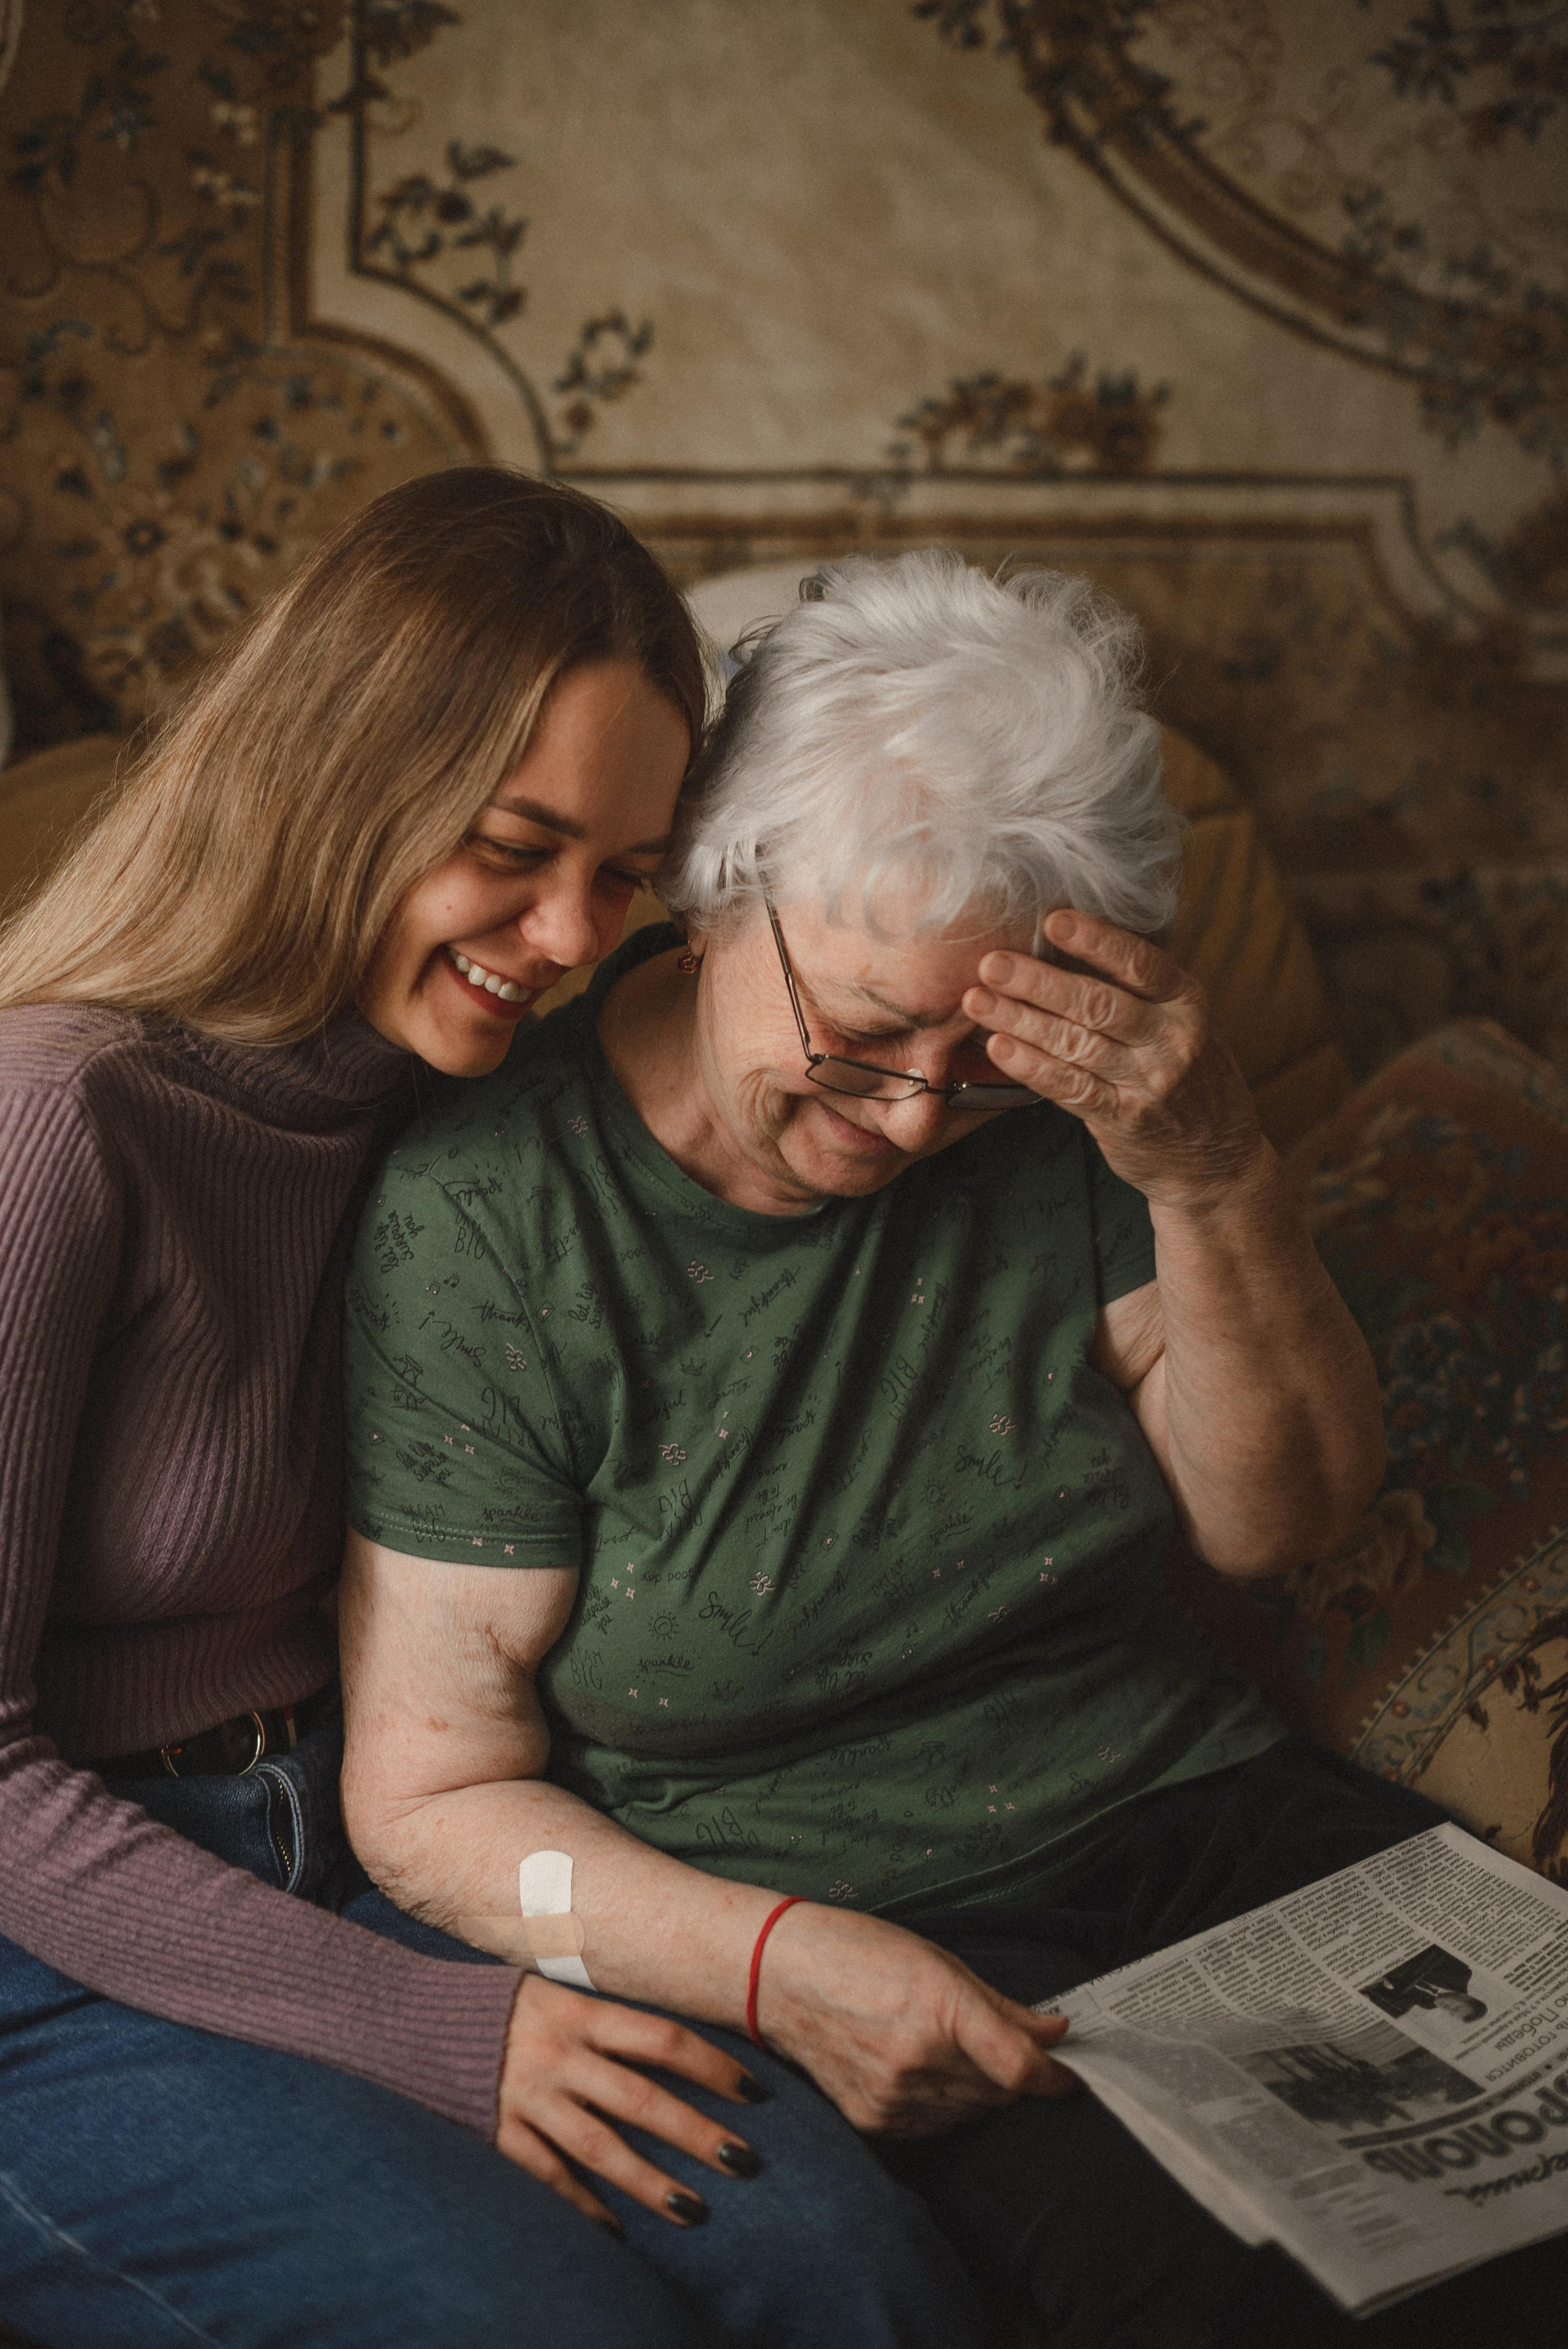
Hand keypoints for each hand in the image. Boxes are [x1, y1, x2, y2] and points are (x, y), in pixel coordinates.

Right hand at [496, 1973, 766, 2229]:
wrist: (406, 2015)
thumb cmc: (495, 2002)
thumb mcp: (552, 1988)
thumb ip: (602, 2016)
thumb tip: (667, 2037)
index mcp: (579, 2012)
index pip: (663, 2039)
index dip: (713, 2065)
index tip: (755, 2091)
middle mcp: (559, 2053)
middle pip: (642, 2099)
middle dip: (696, 2133)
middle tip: (744, 2162)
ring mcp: (527, 2096)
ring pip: (600, 2147)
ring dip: (649, 2183)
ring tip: (692, 2210)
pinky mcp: (496, 2130)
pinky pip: (547, 2175)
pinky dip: (582, 2205)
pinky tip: (614, 2231)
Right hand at [757, 1903, 1074, 2136]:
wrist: (776, 1975)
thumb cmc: (857, 1952)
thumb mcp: (936, 1961)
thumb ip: (1000, 2006)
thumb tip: (1053, 2033)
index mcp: (938, 2009)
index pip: (1019, 2068)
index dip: (1056, 2077)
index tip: (1069, 2075)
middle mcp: (916, 2061)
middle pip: (1000, 2093)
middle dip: (1014, 2074)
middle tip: (1006, 2047)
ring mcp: (892, 2097)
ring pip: (970, 2112)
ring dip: (980, 2090)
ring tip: (953, 2049)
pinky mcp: (872, 2120)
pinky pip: (934, 2125)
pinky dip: (945, 2104)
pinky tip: (926, 2070)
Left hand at [964, 909, 1267, 1209]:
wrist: (1218, 1158)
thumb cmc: (1189, 1077)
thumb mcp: (1183, 1024)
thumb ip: (1138, 992)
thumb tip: (1064, 945)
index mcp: (1188, 1003)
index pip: (1141, 963)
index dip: (1096, 940)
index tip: (1053, 920)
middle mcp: (1173, 1040)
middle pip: (1098, 1003)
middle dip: (1038, 981)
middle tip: (991, 963)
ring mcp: (1151, 1082)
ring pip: (1076, 1043)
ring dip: (1020, 1020)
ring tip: (977, 1001)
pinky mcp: (1125, 1119)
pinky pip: (1070, 1086)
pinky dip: (1031, 1065)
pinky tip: (999, 1047)